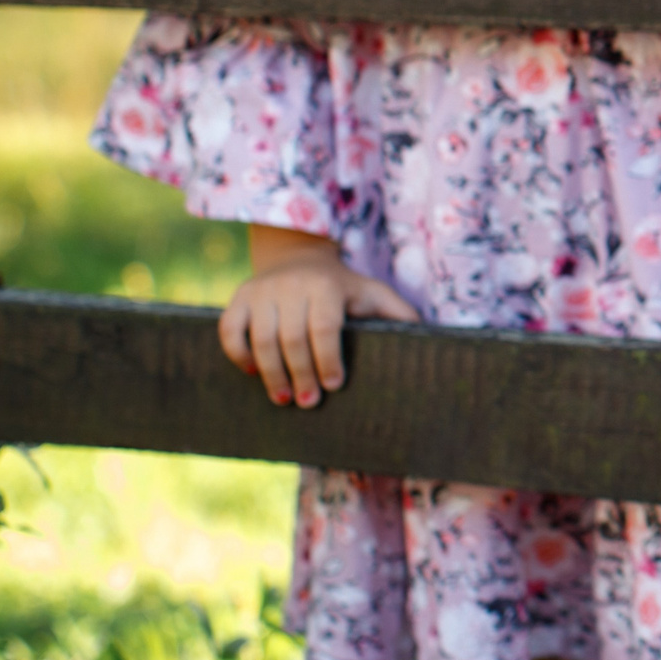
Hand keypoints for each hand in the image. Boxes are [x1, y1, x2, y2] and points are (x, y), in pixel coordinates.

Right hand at [222, 225, 420, 408]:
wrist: (298, 257)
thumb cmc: (343, 287)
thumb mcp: (373, 293)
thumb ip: (398, 313)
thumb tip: (430, 338)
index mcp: (326, 286)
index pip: (325, 327)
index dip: (328, 359)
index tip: (334, 385)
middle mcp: (291, 285)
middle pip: (291, 338)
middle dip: (300, 374)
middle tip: (308, 402)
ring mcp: (261, 291)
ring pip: (260, 339)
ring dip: (270, 373)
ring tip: (283, 399)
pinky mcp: (238, 298)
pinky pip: (230, 330)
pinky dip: (238, 354)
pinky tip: (252, 373)